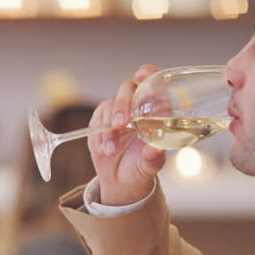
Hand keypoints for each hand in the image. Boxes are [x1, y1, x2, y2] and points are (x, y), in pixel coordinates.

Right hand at [89, 65, 166, 205]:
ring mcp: (118, 112)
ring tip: (111, 150)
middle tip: (119, 125)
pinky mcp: (102, 120)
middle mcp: (137, 108)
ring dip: (109, 129)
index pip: (155, 85)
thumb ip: (152, 158)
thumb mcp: (149, 167)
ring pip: (110, 105)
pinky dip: (99, 135)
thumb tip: (153, 151)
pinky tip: (105, 149)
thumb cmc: (141, 168)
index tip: (141, 74)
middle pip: (128, 89)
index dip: (150, 75)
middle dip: (122, 105)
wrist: (120, 180)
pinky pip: (97, 119)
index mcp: (156, 113)